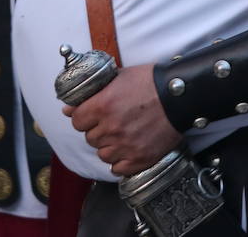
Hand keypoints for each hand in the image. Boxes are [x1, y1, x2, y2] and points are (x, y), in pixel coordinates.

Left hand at [63, 64, 180, 176]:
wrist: (179, 96)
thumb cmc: (150, 82)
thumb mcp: (118, 77)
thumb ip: (92, 93)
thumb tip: (68, 108)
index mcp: (103, 105)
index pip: (77, 121)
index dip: (83, 117)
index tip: (91, 115)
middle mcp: (111, 128)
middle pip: (90, 138)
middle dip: (98, 130)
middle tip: (112, 122)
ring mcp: (125, 145)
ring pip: (103, 154)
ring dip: (109, 146)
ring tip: (121, 136)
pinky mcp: (140, 158)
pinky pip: (118, 169)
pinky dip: (120, 161)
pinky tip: (127, 150)